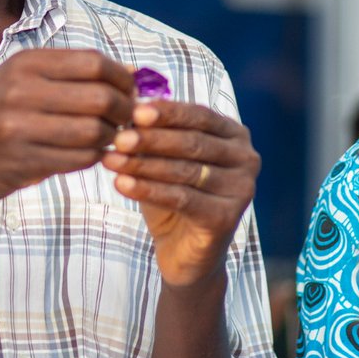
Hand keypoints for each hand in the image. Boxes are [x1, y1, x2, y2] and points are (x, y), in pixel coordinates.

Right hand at [0, 49, 134, 212]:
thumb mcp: (24, 79)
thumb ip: (74, 73)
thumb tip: (134, 73)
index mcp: (25, 63)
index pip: (95, 63)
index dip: (122, 79)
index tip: (130, 91)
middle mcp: (20, 90)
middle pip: (100, 98)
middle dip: (125, 111)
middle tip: (127, 119)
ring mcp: (19, 127)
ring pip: (94, 131)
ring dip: (111, 137)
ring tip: (108, 137)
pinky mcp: (23, 160)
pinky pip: (80, 159)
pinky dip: (94, 157)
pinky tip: (89, 153)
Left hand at [101, 99, 260, 286]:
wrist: (184, 251)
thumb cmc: (173, 196)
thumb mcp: (163, 158)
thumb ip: (153, 133)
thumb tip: (129, 106)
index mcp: (235, 135)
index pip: (200, 116)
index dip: (167, 112)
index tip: (134, 110)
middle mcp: (246, 159)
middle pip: (192, 142)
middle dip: (151, 139)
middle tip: (118, 138)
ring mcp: (242, 189)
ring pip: (185, 170)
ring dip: (144, 164)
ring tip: (111, 160)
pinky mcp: (227, 217)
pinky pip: (182, 198)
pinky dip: (149, 190)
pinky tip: (122, 184)